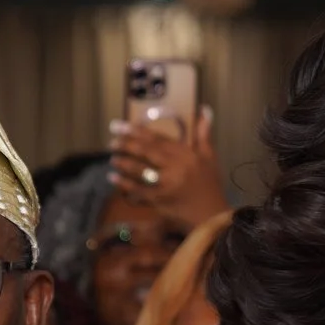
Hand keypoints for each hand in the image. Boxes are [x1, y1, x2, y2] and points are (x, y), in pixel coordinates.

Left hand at [108, 107, 225, 230]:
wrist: (212, 216)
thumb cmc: (210, 185)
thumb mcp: (210, 157)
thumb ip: (203, 133)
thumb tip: (204, 109)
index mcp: (187, 154)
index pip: (158, 139)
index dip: (138, 131)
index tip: (122, 126)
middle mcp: (176, 167)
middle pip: (146, 152)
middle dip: (126, 145)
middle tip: (112, 141)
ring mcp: (167, 185)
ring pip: (140, 171)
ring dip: (123, 164)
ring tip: (112, 159)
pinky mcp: (160, 201)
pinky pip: (138, 191)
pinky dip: (124, 185)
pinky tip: (114, 178)